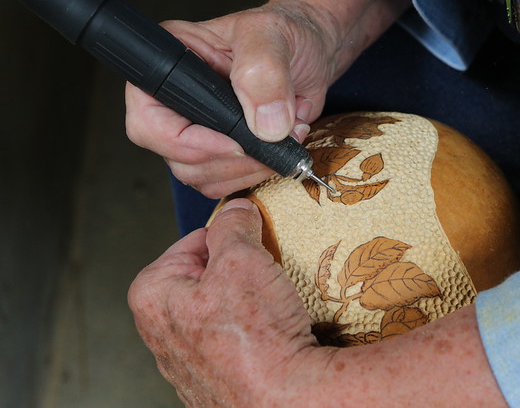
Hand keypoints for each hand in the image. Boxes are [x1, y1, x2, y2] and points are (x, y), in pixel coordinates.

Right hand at [125, 0, 411, 198]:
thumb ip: (265, 73)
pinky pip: (225, 183)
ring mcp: (196, 131)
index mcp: (172, 64)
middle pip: (176, 158)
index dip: (187, 142)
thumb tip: (265, 125)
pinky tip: (279, 149)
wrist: (309, 53)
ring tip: (284, 137)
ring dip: (249, 168)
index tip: (235, 142)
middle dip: (231, 159)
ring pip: (201, 176)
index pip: (148, 120)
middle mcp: (175, 102)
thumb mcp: (273, 36)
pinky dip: (256, 174)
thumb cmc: (286, 35)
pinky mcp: (220, 152)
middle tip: (273, 138)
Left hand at [129, 198, 506, 406]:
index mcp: (151, 296)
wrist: (287, 398)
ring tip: (270, 306)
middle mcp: (161, 333)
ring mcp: (187, 362)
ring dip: (247, 302)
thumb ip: (233, 224)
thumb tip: (236, 210)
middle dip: (237, 270)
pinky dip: (253, 332)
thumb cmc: (255, 337)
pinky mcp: (213, 380)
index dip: (226, 237)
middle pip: (206, 277)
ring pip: (222, 309)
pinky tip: (271, 333)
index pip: (191, 243)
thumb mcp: (242, 257)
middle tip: (262, 273)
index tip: (248, 241)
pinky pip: (235, 341)